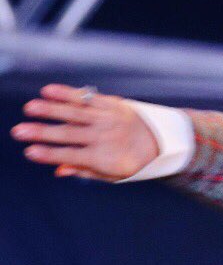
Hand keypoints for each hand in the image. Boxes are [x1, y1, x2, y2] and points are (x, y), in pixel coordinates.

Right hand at [11, 84, 157, 180]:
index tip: (30, 152)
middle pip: (68, 134)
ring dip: (50, 109)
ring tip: (30, 108)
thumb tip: (57, 170)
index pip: (72, 156)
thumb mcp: (113, 174)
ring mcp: (107, 118)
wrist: (163, 140)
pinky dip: (67, 93)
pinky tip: (47, 90)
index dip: (50, 154)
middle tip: (18, 131)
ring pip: (74, 113)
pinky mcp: (110, 103)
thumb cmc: (132, 161)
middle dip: (42, 133)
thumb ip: (85, 171)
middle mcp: (105, 137)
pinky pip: (85, 97)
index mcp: (105, 158)